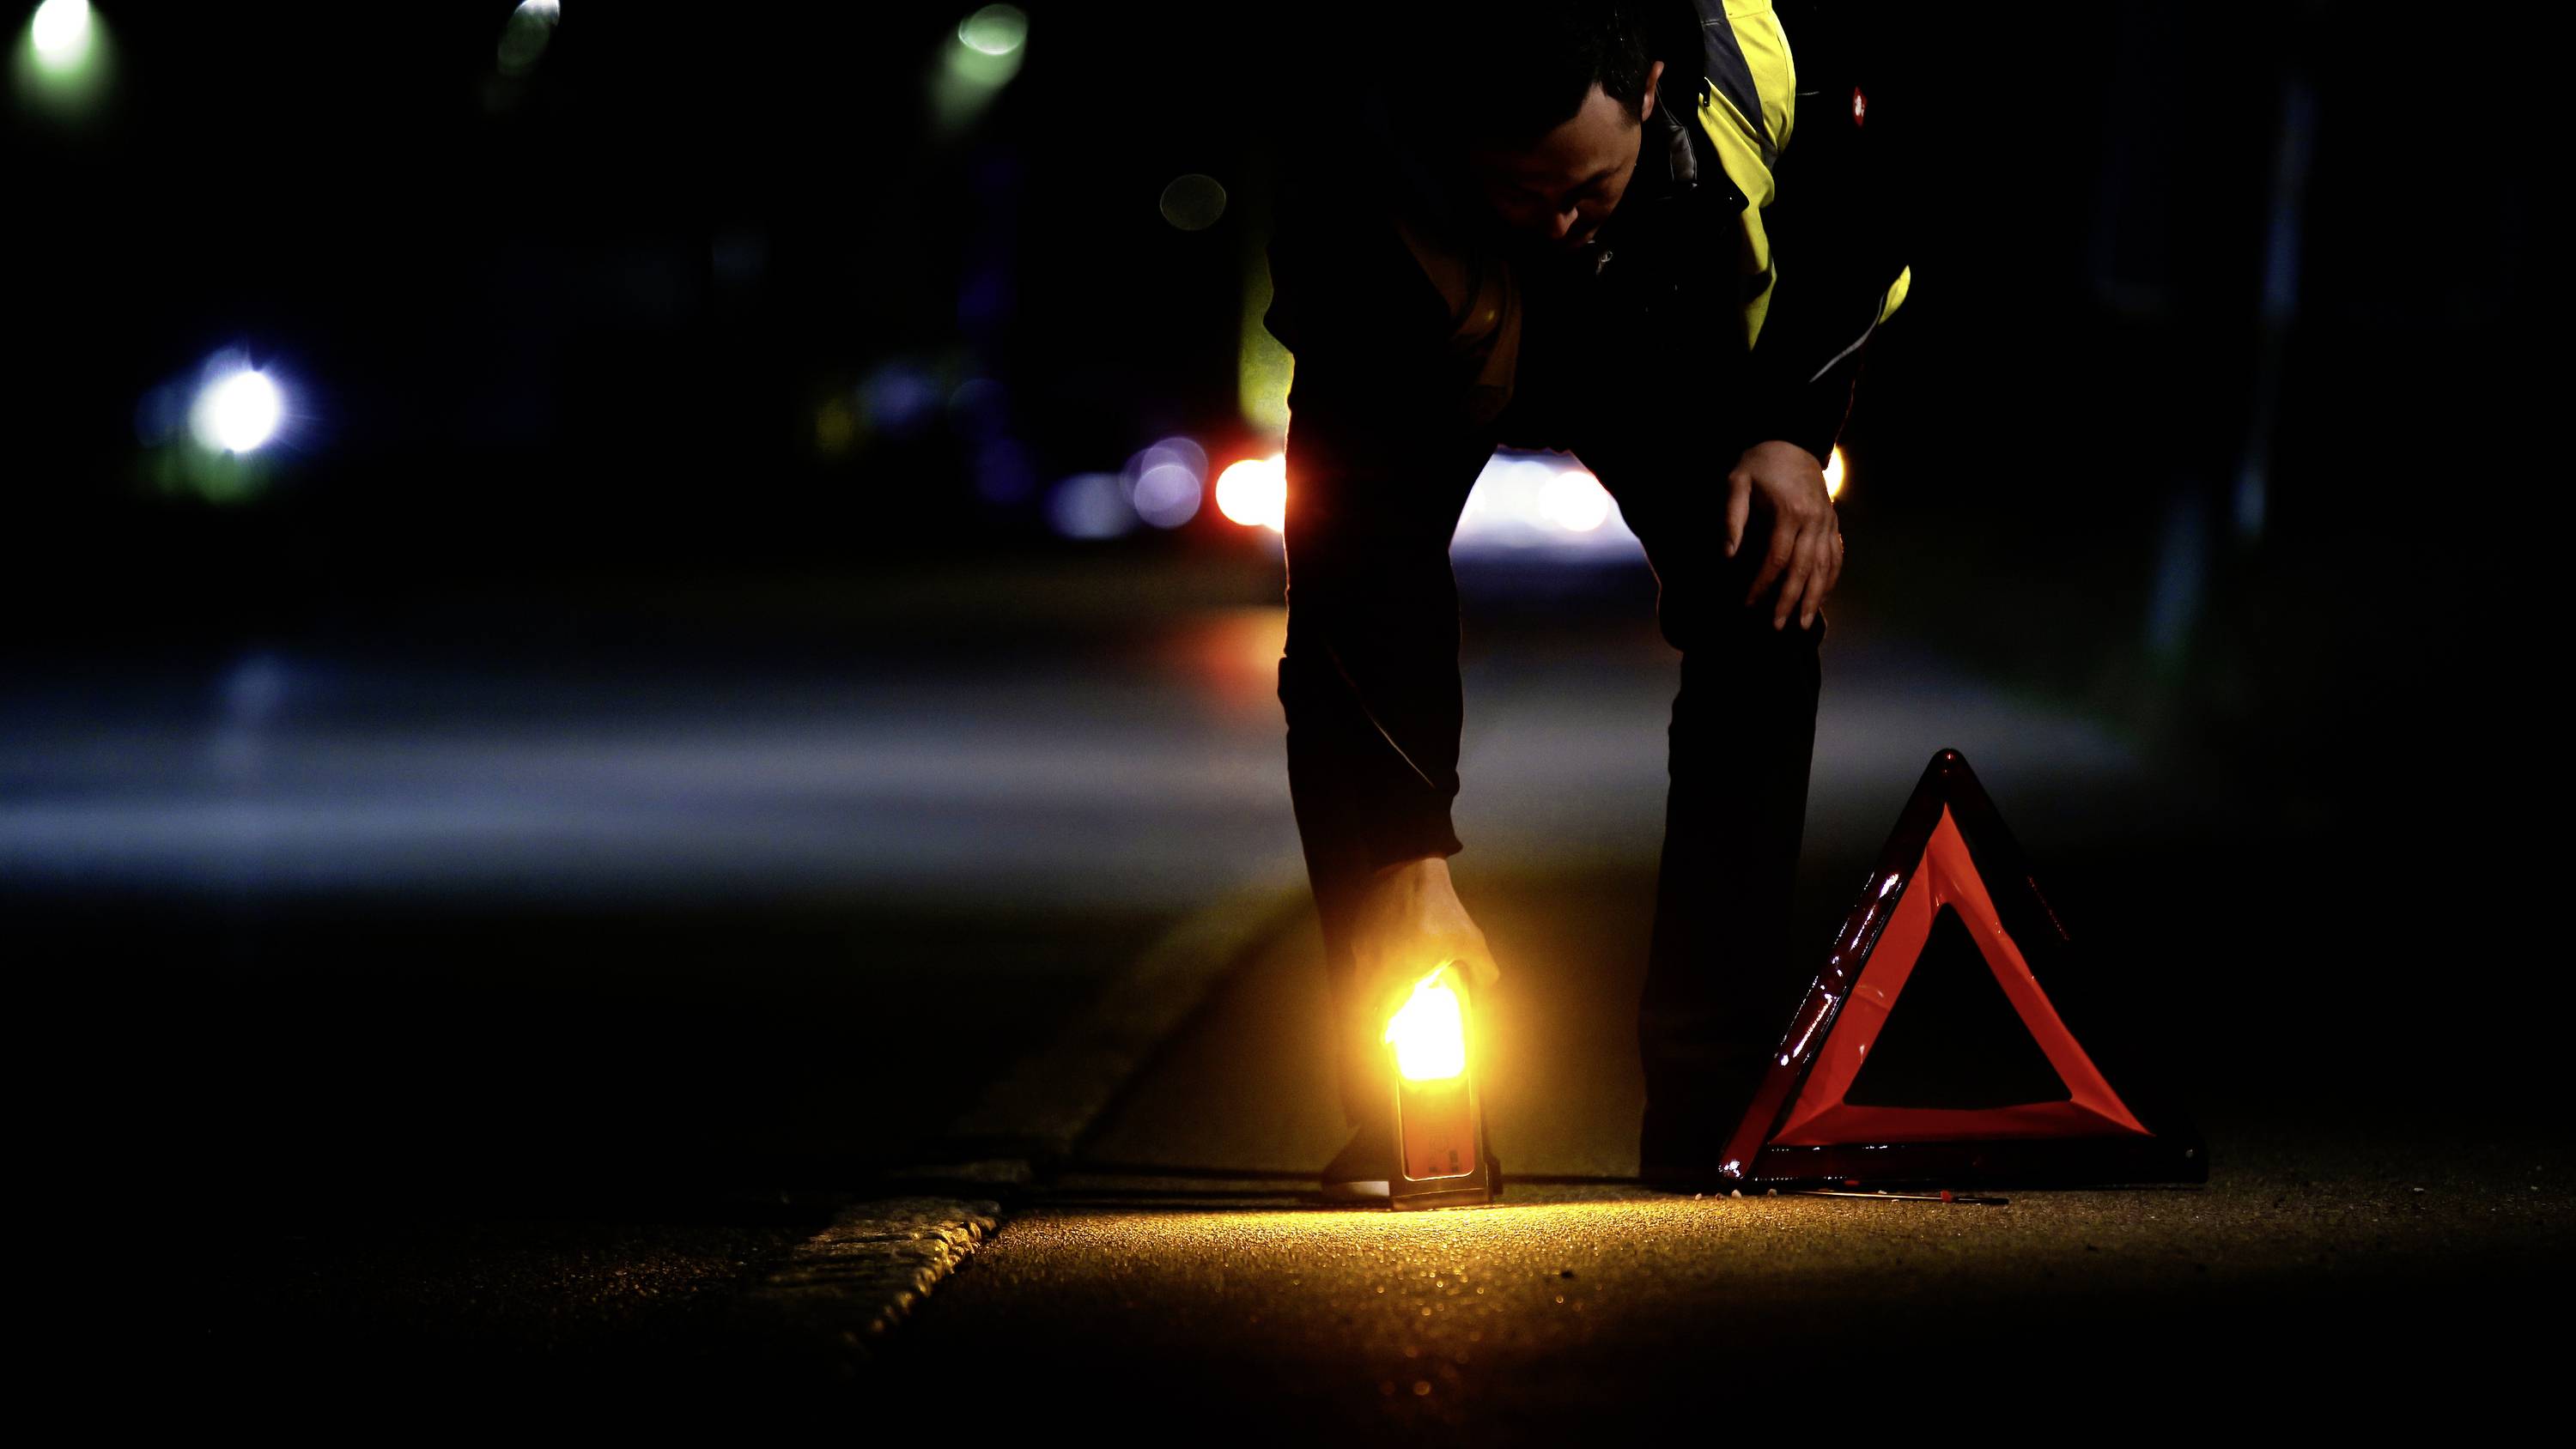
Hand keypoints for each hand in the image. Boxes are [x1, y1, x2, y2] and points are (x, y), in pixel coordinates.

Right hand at [1351, 855, 1499, 1022]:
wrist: (1410, 872)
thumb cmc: (1440, 908)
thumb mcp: (1470, 939)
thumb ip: (1483, 968)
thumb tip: (1487, 985)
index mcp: (1405, 975)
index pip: (1389, 1013)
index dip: (1385, 1030)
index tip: (1382, 1040)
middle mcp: (1379, 967)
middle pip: (1370, 1002)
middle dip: (1377, 1015)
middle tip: (1384, 1024)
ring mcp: (1366, 950)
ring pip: (1364, 982)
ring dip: (1372, 993)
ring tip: (1383, 996)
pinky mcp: (1360, 934)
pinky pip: (1362, 960)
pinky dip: (1370, 968)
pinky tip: (1383, 963)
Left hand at [1724, 439, 1844, 630]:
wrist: (1792, 442)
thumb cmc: (1759, 465)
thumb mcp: (1737, 484)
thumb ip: (1732, 519)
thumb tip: (1727, 556)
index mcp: (1790, 513)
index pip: (1776, 559)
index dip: (1762, 585)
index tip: (1748, 605)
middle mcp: (1814, 521)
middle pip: (1803, 569)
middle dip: (1790, 601)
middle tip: (1778, 626)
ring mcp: (1828, 522)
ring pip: (1824, 567)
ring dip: (1814, 597)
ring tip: (1803, 623)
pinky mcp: (1833, 523)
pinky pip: (1836, 556)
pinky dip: (1830, 579)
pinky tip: (1821, 598)